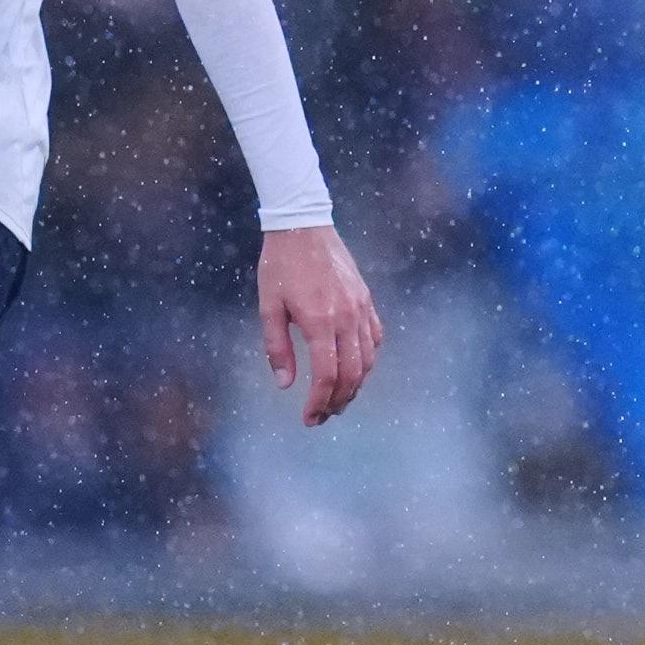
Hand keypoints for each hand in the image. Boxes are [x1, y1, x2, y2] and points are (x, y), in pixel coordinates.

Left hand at [259, 223, 382, 426]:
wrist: (304, 226)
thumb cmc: (280, 266)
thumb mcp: (268, 306)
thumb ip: (277, 347)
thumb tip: (285, 384)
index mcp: (319, 322)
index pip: (326, 375)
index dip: (319, 403)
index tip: (309, 419)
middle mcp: (346, 318)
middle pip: (353, 374)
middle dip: (338, 401)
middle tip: (323, 416)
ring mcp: (361, 308)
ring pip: (368, 359)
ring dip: (356, 385)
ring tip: (339, 399)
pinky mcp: (366, 299)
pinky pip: (375, 338)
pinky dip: (368, 359)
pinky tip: (355, 367)